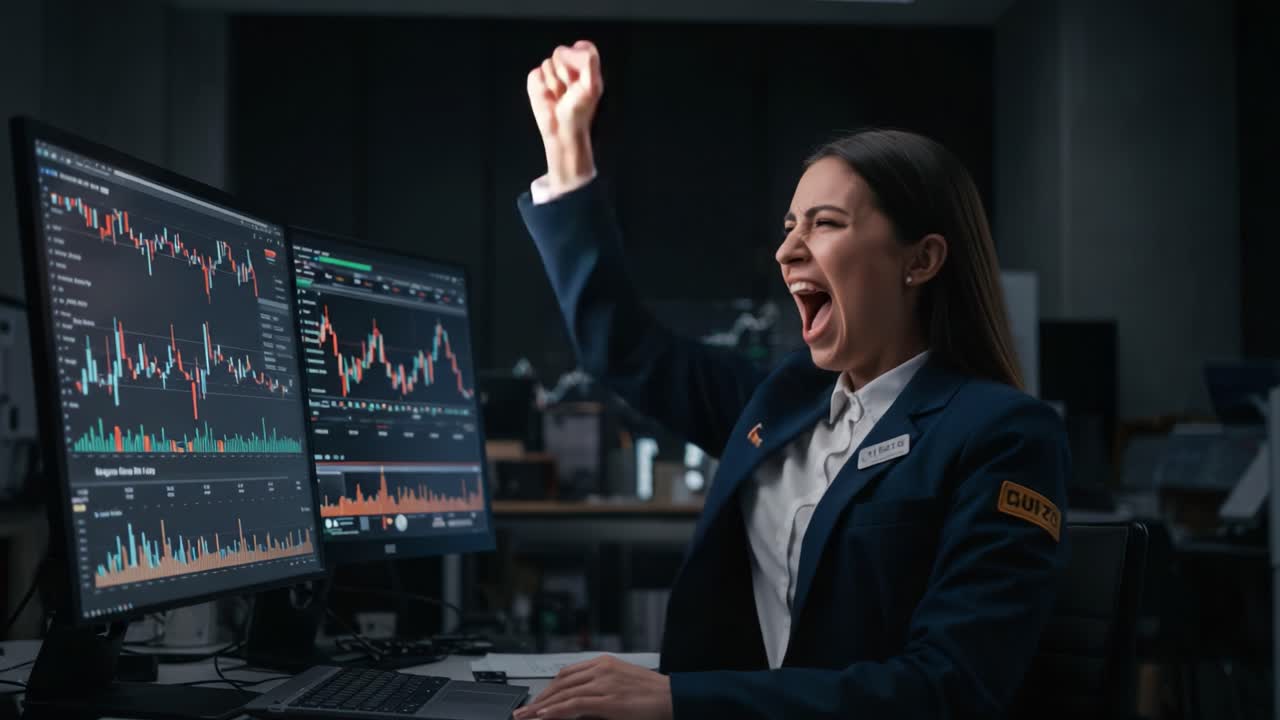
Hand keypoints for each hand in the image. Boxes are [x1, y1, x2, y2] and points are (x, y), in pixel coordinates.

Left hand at [512, 656, 672, 719]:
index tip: (536, 699)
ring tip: (527, 716)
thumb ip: (600, 686)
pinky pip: (576, 704)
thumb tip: (579, 700)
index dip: (548, 687)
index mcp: (604, 663)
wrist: (673, 697)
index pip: (566, 673)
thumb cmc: (652, 693)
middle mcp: (601, 669)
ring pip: (564, 693)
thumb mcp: (621, 682)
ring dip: (542, 706)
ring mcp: (604, 683)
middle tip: (524, 710)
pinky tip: (545, 716)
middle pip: (561, 682)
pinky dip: (558, 710)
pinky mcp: (608, 699)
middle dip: (540, 697)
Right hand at [526, 40, 602, 192]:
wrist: (561, 132)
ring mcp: (551, 73)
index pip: (582, 47)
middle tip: (569, 91)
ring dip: (554, 82)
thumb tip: (571, 49)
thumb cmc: (579, 113)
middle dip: (565, 72)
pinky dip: (541, 86)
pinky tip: (548, 98)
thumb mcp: (592, 87)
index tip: (578, 75)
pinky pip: (536, 73)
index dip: (577, 56)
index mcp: (585, 67)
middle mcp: (568, 68)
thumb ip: (588, 62)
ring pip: (548, 63)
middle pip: (562, 52)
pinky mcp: (536, 81)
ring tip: (559, 97)